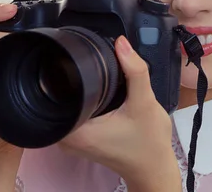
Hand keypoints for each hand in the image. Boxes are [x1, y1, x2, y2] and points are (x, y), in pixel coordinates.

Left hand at [58, 36, 181, 190]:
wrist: (154, 169)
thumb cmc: (149, 144)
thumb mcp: (145, 103)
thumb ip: (135, 71)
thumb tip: (122, 43)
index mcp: (76, 130)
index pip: (57, 91)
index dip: (67, 69)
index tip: (80, 55)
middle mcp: (68, 137)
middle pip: (60, 95)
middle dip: (76, 76)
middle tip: (95, 64)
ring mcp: (72, 140)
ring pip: (67, 103)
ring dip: (80, 88)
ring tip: (99, 77)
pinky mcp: (81, 139)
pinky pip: (75, 111)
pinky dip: (86, 100)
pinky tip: (100, 92)